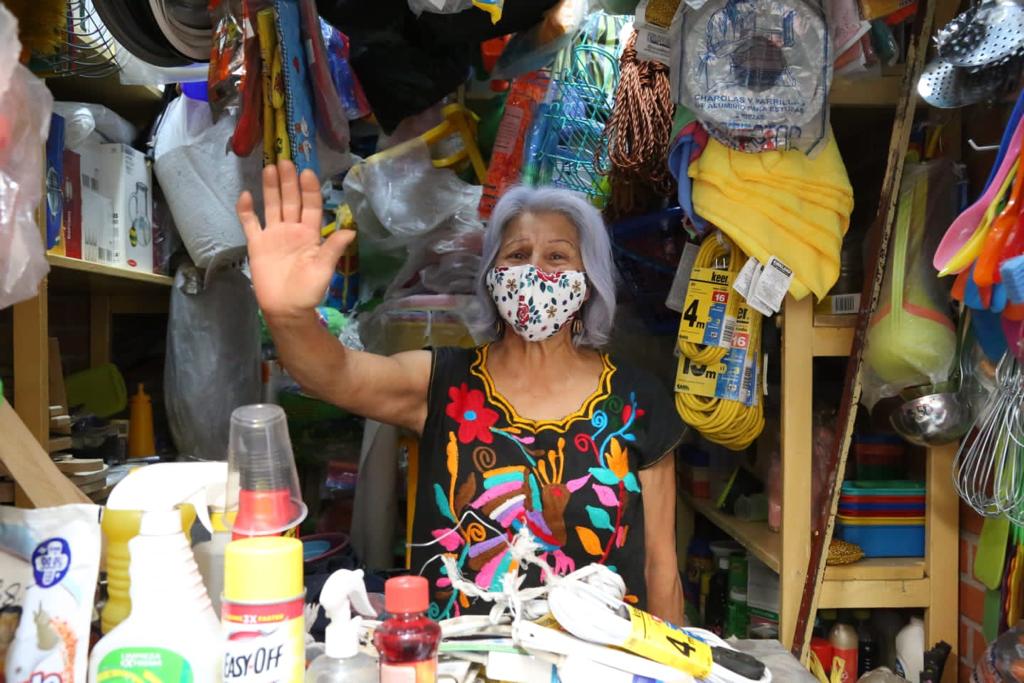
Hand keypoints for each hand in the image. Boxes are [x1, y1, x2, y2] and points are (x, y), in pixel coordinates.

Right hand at [237, 160, 352, 320]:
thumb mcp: (323, 270)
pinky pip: (250, 223)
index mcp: (310, 234)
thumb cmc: (308, 291)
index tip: (307, 172)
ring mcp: (273, 235)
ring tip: (269, 168)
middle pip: (291, 201)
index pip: (311, 206)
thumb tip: (350, 231)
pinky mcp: (257, 244)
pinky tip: (245, 195)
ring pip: (272, 206)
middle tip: (285, 160)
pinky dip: (246, 210)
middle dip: (289, 181)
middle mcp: (292, 230)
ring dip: (271, 188)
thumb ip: (333, 249)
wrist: (286, 309)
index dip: (309, 190)